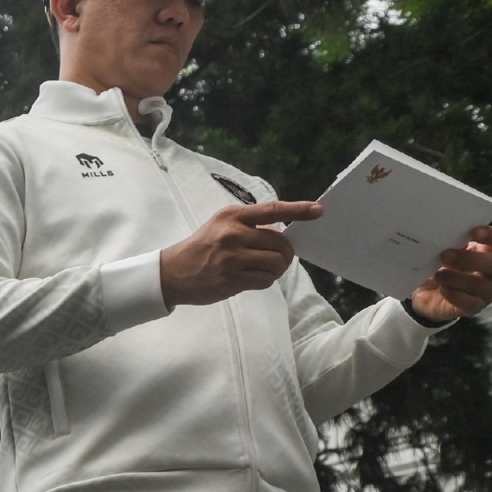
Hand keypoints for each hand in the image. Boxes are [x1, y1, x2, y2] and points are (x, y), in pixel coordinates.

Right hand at [157, 200, 321, 306]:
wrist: (172, 273)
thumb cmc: (202, 247)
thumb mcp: (221, 226)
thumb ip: (249, 225)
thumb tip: (283, 233)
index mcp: (231, 216)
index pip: (272, 210)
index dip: (298, 210)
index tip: (319, 210)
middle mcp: (232, 234)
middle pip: (280, 242)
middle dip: (285, 253)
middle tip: (278, 258)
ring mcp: (231, 258)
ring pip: (276, 263)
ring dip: (277, 269)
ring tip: (264, 269)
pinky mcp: (231, 279)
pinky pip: (265, 280)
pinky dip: (266, 280)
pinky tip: (254, 279)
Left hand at [407, 224, 491, 322]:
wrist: (427, 293)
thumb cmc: (444, 265)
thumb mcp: (447, 250)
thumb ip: (453, 243)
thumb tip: (445, 236)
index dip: (490, 235)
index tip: (473, 231)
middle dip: (471, 259)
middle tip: (446, 255)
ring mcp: (488, 291)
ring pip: (481, 285)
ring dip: (457, 278)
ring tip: (438, 274)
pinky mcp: (474, 307)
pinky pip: (470, 303)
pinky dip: (454, 295)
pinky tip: (443, 289)